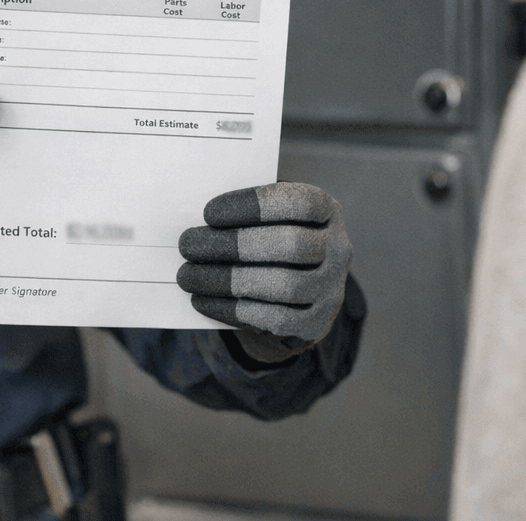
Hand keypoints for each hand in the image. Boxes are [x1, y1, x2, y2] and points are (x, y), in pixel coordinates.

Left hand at [178, 182, 352, 361]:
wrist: (299, 287)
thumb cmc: (272, 238)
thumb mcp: (269, 217)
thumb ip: (246, 214)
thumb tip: (203, 223)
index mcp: (326, 210)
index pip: (300, 202)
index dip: (254, 205)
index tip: (209, 212)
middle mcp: (337, 249)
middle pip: (292, 245)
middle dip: (235, 246)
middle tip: (188, 245)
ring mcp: (331, 288)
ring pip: (285, 286)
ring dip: (229, 281)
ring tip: (189, 275)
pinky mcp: (316, 322)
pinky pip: (276, 319)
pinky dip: (234, 309)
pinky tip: (203, 300)